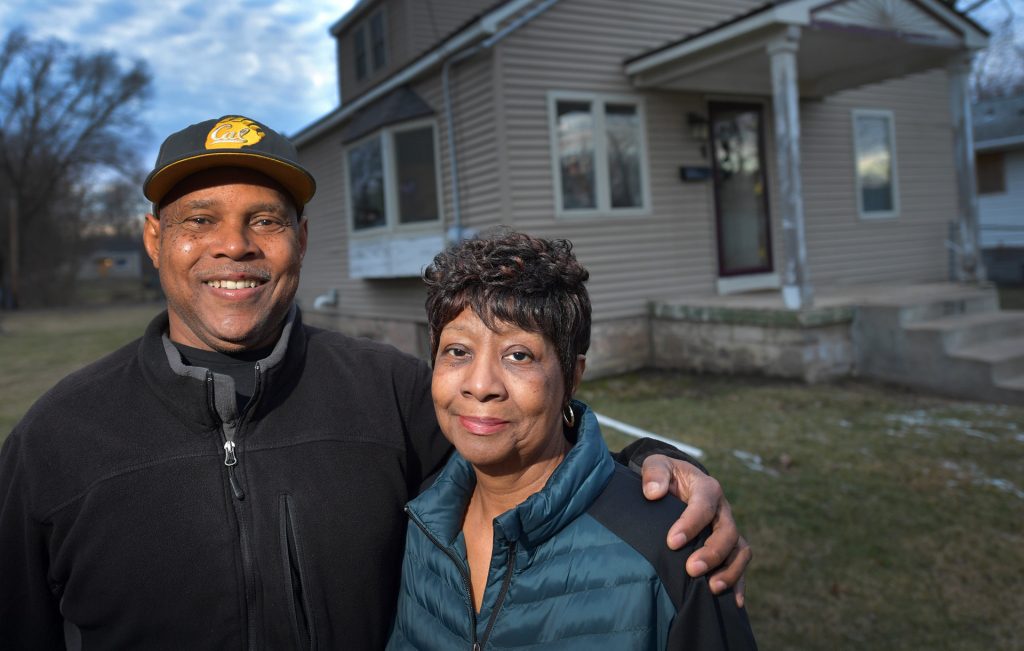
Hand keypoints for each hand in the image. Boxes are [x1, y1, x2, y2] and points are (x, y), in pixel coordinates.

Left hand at [640, 454, 751, 606]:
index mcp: (707, 488)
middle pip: (727, 532)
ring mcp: (727, 529)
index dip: (690, 524)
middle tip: (692, 570)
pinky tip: (734, 603)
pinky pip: (740, 564)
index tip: (672, 542)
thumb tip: (653, 493)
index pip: (703, 506)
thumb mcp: (657, 464)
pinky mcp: (728, 546)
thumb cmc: (665, 475)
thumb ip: (654, 474)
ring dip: (729, 571)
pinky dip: (739, 583)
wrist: (677, 483)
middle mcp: (723, 510)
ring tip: (711, 588)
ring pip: (739, 551)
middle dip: (712, 553)